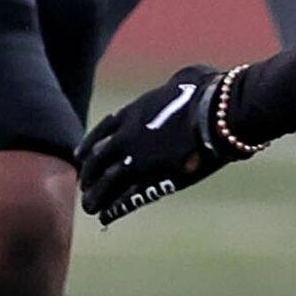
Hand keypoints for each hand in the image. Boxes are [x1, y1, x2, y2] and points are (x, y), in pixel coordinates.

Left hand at [76, 63, 262, 223]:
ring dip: (96, 196)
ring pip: (106, 183)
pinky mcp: (154, 179)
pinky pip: (128, 197)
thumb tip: (182, 82)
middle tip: (84, 185)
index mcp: (132, 113)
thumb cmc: (208, 91)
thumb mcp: (185, 79)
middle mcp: (126, 137)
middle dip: (89, 174)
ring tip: (90, 207)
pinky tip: (106, 216)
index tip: (80, 156)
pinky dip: (115, 208)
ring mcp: (137, 160)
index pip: (101, 132)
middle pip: (97, 160)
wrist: (215, 113)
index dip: (89, 145)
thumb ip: (175, 84)